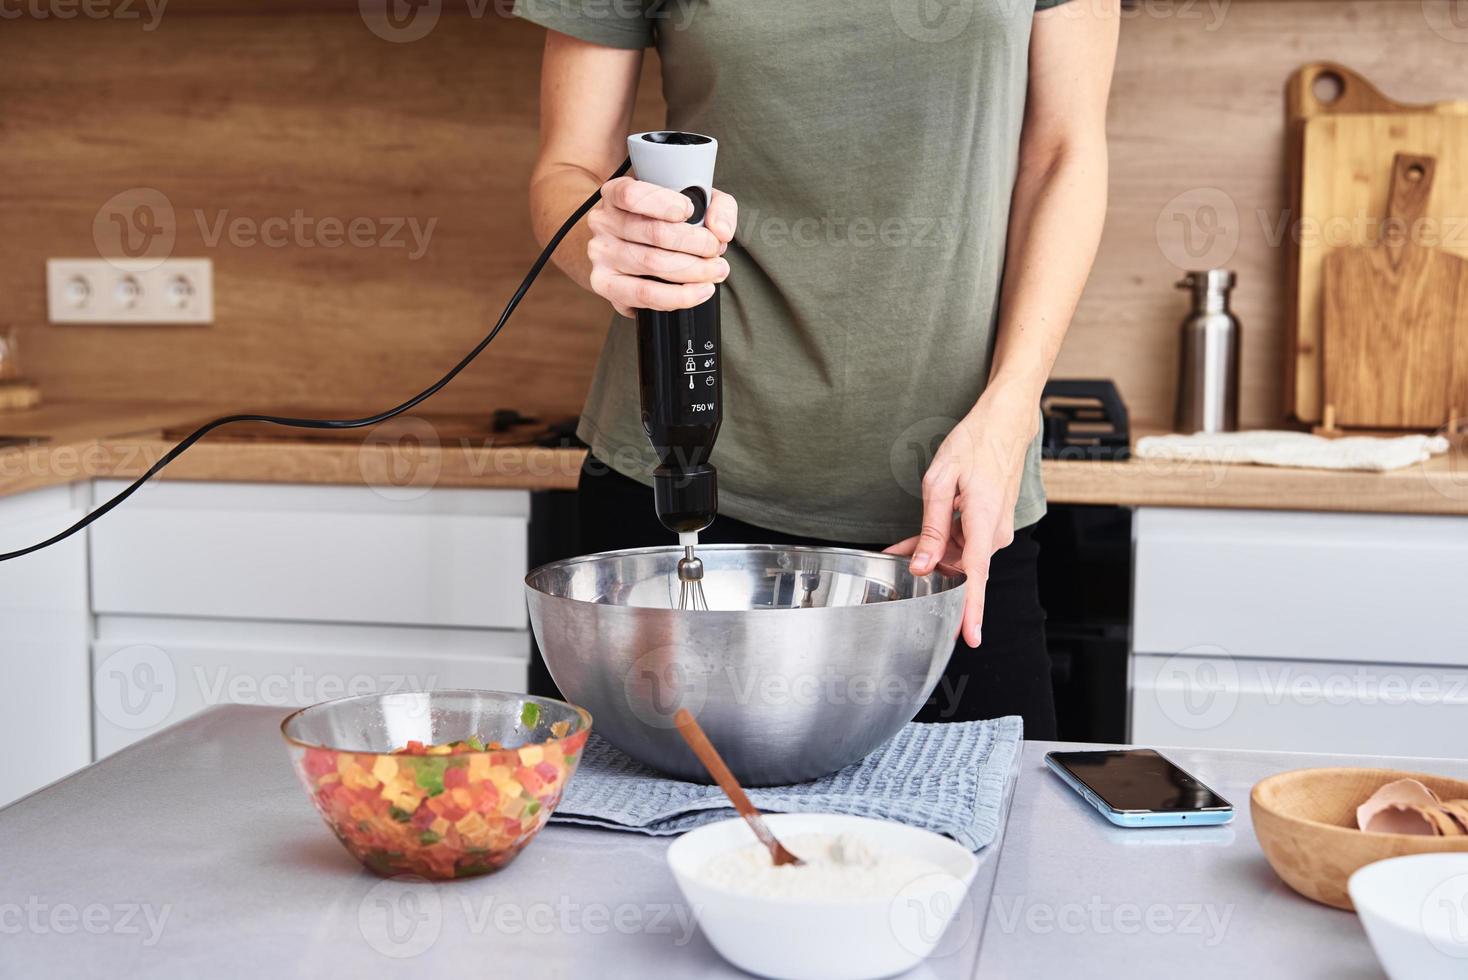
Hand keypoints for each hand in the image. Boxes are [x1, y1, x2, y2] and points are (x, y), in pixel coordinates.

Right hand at [586, 176, 737, 316]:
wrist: (629, 246)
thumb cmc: (663, 221)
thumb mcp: (691, 200)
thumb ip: (716, 206)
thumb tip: (721, 230)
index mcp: (615, 193)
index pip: (633, 195)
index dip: (666, 203)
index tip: (691, 211)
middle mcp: (603, 223)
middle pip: (654, 233)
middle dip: (697, 243)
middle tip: (717, 249)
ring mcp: (601, 255)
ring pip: (653, 264)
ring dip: (694, 270)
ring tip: (717, 270)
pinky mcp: (605, 285)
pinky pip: (645, 295)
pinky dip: (679, 296)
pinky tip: (699, 291)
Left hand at [885, 393, 1036, 647]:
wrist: (1006, 423)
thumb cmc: (975, 444)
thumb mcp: (941, 482)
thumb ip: (931, 528)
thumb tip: (923, 565)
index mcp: (984, 521)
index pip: (977, 576)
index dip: (971, 610)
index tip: (970, 636)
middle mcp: (995, 532)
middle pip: (960, 568)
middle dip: (929, 571)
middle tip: (896, 561)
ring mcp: (996, 529)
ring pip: (960, 556)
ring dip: (932, 553)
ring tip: (901, 547)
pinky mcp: (991, 525)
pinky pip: (965, 544)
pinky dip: (943, 543)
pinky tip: (919, 543)